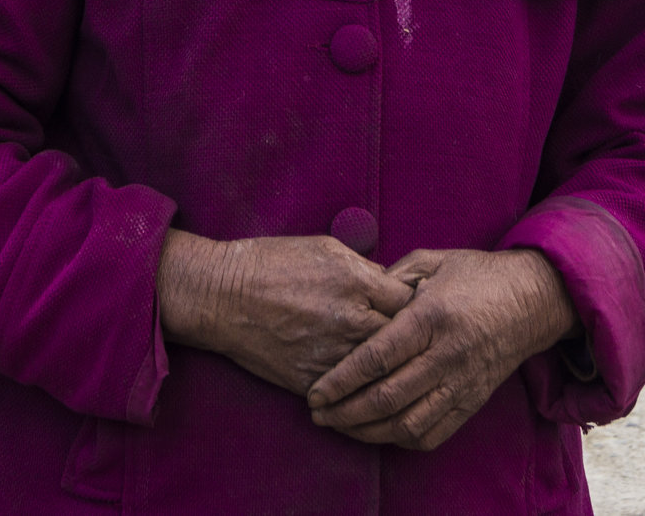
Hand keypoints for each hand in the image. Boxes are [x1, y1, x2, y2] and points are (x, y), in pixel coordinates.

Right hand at [156, 231, 418, 397]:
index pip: (411, 302)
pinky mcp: (313, 379)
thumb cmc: (272, 264)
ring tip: (402, 373)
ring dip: (392, 373)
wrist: (223, 296)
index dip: (419, 308)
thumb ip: (365, 270)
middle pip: (404, 341)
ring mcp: (332, 353)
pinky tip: (372, 392)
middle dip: (413, 343)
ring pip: (381, 373)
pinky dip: (363, 394)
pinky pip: (351, 394)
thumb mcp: (326, 249)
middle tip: (420, 347)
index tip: (421, 313)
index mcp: (357, 282)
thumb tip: (392, 286)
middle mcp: (350, 318)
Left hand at [304, 248, 577, 450]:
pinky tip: (379, 432)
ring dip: (368, 432)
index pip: (378, 357)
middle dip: (346, 412)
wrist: (532, 300)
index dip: (342, 380)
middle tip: (318, 415)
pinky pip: (433, 433)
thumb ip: (393, 277)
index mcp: (432, 317)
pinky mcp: (473, 401)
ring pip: (408, 423)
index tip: (316, 392)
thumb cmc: (476, 275)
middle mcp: (447, 355)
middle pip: (388, 398)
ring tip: (341, 425)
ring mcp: (462, 382)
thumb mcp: (433, 260)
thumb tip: (359, 297)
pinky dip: (401, 439)